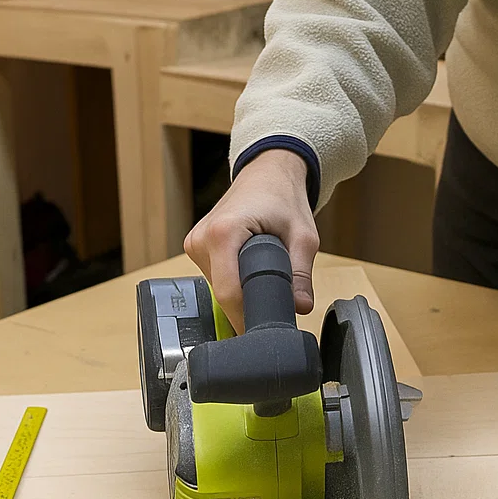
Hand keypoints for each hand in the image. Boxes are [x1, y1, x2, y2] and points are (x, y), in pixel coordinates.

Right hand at [184, 149, 318, 332]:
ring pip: (218, 290)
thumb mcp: (303, 237)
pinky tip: (248, 266)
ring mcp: (195, 244)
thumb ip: (301, 275)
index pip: (229, 294)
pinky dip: (234, 280)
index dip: (250, 315)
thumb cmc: (283, 199)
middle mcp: (201, 239)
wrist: (266, 174)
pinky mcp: (196, 248)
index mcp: (223, 233)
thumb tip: (301, 307)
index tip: (268, 324)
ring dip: (242, 290)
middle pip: (223, 295)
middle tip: (275, 294)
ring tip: (262, 270)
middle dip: (249, 303)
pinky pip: (215, 279)